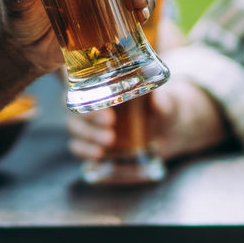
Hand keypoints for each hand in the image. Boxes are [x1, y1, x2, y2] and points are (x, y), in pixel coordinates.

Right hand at [68, 79, 229, 163]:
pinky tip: (97, 155)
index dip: (87, 97)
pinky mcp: (92, 145)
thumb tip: (158, 100)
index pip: (82, 88)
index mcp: (104, 87)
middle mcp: (92, 105)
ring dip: (87, 137)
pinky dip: (84, 152)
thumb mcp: (168, 103)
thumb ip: (163, 102)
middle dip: (89, 120)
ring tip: (108, 142)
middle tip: (110, 126)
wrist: (169, 130)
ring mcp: (89, 126)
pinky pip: (78, 149)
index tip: (108, 111)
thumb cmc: (164, 108)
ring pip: (74, 130)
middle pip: (74, 110)